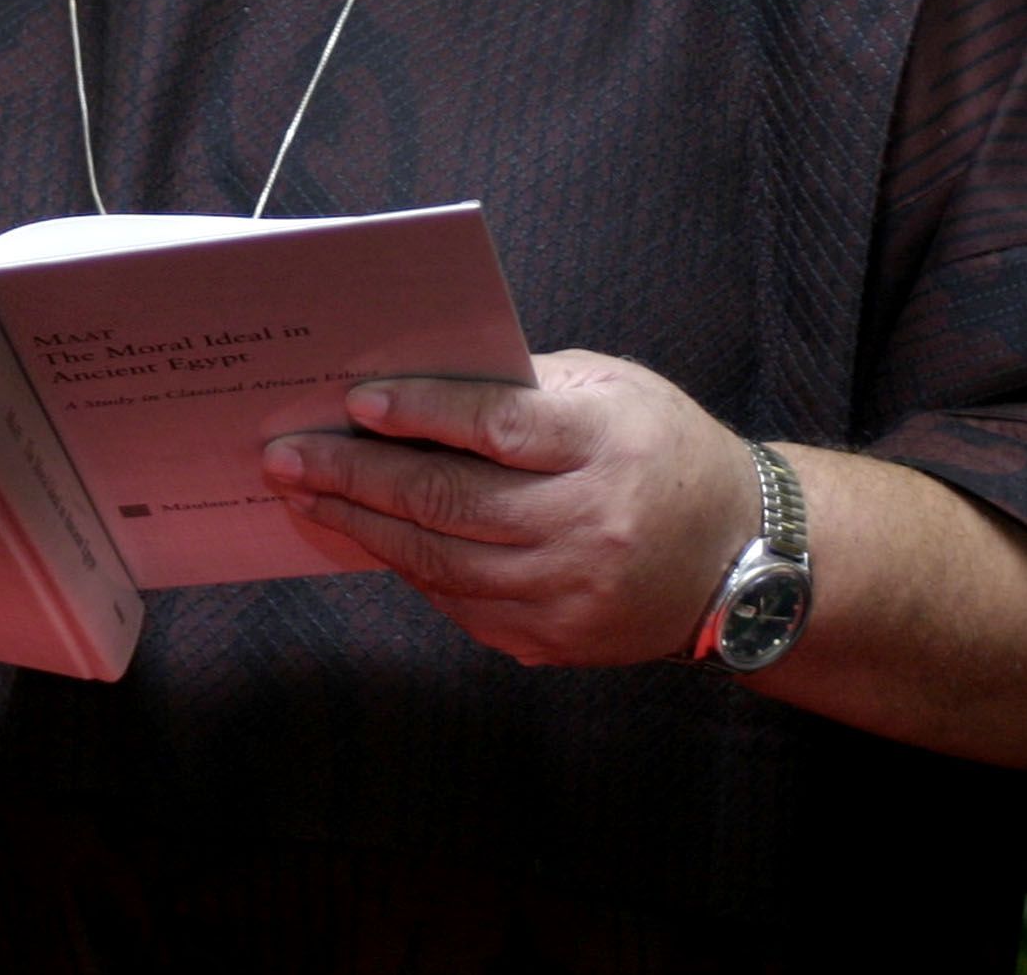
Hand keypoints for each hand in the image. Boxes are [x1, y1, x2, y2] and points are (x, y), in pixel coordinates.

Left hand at [260, 350, 757, 666]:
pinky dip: (408, 567)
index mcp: (606, 445)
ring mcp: (570, 592)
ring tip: (306, 494)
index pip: (499, 428)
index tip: (357, 400)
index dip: (424, 413)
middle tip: (287, 456)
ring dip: (363, 525)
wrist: (739, 558)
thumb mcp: (611, 390)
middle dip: (357, 476)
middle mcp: (588, 525)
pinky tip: (367, 536)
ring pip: (443, 562)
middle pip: (453, 501)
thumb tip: (416, 386)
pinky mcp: (554, 640)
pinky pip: (460, 605)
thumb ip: (522, 388)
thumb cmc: (661, 449)